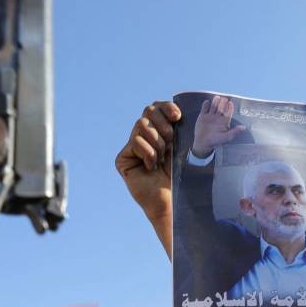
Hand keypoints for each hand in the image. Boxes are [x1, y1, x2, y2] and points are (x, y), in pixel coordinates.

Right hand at [115, 101, 179, 224]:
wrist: (172, 199)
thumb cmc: (180, 175)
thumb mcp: (182, 146)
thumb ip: (176, 127)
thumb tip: (178, 110)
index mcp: (159, 130)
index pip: (157, 107)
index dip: (166, 107)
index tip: (178, 117)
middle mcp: (144, 136)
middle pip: (148, 111)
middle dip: (163, 124)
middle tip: (171, 141)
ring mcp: (132, 147)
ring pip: (141, 125)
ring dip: (156, 142)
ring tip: (161, 159)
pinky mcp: (123, 159)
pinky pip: (135, 142)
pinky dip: (148, 153)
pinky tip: (151, 167)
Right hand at [191, 95, 245, 157]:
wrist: (202, 143)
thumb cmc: (215, 141)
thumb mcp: (226, 137)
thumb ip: (234, 131)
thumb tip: (244, 127)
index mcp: (224, 121)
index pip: (228, 112)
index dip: (230, 107)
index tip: (230, 103)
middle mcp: (218, 117)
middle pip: (221, 107)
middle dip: (223, 103)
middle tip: (223, 99)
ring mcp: (210, 116)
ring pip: (213, 106)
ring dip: (215, 102)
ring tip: (217, 98)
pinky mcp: (202, 116)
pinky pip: (204, 109)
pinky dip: (205, 105)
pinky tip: (207, 102)